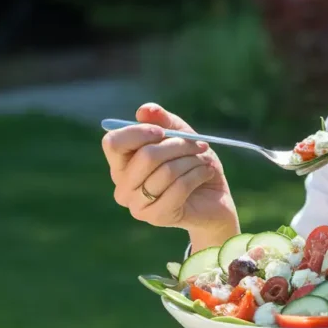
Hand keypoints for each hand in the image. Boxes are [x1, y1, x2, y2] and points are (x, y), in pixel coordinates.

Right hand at [102, 103, 238, 244]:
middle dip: (179, 145)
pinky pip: (179, 187)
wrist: (214, 200)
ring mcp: (137, 205)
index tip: (164, 131)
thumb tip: (144, 110)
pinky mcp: (157, 217)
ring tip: (204, 161)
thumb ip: (164, 121)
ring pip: (166, 171)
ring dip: (192, 160)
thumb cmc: (193, 166)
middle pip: (146, 156)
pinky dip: (198, 174)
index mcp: (122, 165)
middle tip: (199, 145)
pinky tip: (206, 173)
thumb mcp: (182, 137)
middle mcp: (123, 187)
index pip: (113, 143)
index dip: (140, 132)